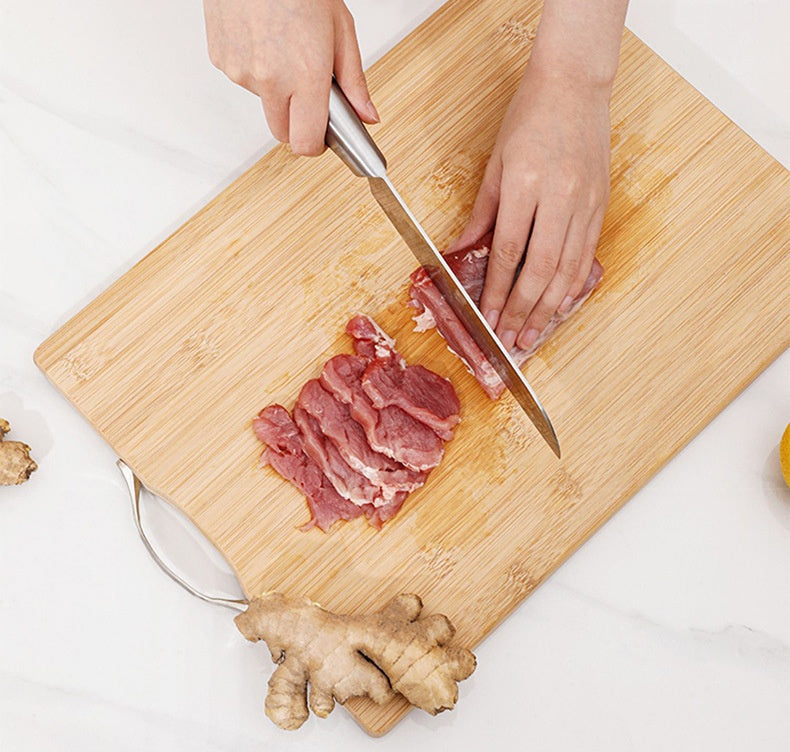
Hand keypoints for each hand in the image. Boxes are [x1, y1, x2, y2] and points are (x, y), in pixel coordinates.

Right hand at [203, 0, 378, 154]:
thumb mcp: (341, 29)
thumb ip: (354, 81)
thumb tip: (367, 115)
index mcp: (305, 75)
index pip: (306, 143)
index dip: (316, 144)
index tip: (323, 136)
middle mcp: (270, 79)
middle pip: (283, 134)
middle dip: (298, 123)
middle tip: (309, 94)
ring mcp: (241, 72)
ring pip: (265, 104)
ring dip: (277, 90)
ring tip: (285, 48)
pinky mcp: (222, 60)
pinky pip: (244, 80)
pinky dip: (256, 69)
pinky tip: (264, 40)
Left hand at [448, 68, 610, 351]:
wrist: (574, 86)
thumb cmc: (529, 119)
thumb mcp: (496, 163)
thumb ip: (481, 213)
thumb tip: (459, 250)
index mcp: (526, 184)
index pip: (508, 251)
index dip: (496, 290)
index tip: (487, 317)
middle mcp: (559, 197)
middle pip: (539, 268)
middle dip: (522, 309)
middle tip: (510, 339)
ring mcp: (585, 202)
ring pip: (567, 268)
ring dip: (548, 307)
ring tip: (533, 333)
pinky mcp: (600, 204)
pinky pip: (587, 253)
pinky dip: (574, 283)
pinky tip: (561, 305)